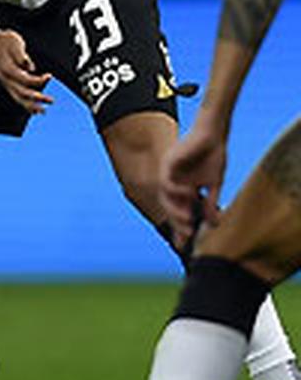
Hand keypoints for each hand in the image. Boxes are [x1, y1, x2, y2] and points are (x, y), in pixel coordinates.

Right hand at [0, 27, 51, 114]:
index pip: (25, 79)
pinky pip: (17, 97)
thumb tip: (31, 67)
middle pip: (22, 93)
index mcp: (8, 69)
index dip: (38, 80)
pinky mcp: (8, 84)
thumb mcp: (14, 43)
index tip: (49, 76)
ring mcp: (6, 82)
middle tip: (51, 101)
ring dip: (31, 106)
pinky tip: (34, 109)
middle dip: (37, 98)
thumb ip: (21, 56)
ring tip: (43, 112)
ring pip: (18, 98)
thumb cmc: (5, 41)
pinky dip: (25, 104)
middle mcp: (6, 78)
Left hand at [161, 108, 227, 249]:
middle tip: (186, 237)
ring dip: (175, 210)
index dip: (181, 228)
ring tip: (187, 221)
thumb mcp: (214, 183)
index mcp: (183, 188)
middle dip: (177, 223)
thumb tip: (214, 224)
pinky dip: (176, 190)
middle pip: (170, 208)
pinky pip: (166, 180)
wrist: (212, 132)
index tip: (186, 246)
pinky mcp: (168, 162)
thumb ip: (211, 202)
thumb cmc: (212, 155)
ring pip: (165, 197)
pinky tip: (188, 195)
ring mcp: (169, 173)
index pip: (180, 212)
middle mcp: (173, 182)